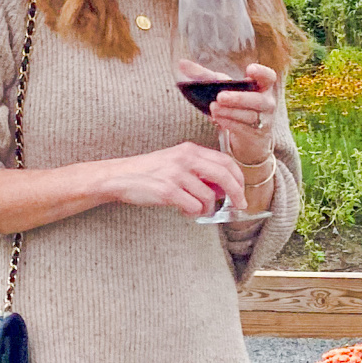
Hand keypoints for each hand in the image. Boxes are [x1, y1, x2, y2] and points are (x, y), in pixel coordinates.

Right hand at [102, 141, 248, 218]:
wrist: (120, 176)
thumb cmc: (150, 172)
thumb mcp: (176, 163)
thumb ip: (200, 172)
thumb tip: (224, 189)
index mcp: (190, 150)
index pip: (225, 162)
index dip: (238, 178)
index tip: (241, 192)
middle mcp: (185, 159)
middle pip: (224, 176)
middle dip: (236, 194)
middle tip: (239, 206)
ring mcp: (176, 175)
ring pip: (208, 197)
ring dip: (206, 209)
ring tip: (194, 209)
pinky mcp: (167, 191)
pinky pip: (193, 206)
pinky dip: (192, 212)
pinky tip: (183, 210)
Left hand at [204, 62, 278, 168]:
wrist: (246, 134)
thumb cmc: (234, 104)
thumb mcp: (222, 87)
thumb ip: (204, 76)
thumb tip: (181, 63)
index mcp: (261, 86)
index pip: (268, 77)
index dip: (261, 72)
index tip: (249, 69)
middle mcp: (266, 102)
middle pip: (257, 99)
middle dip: (238, 98)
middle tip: (220, 96)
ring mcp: (263, 120)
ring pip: (249, 115)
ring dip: (230, 111)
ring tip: (214, 108)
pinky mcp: (255, 135)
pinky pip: (243, 128)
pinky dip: (229, 123)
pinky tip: (216, 118)